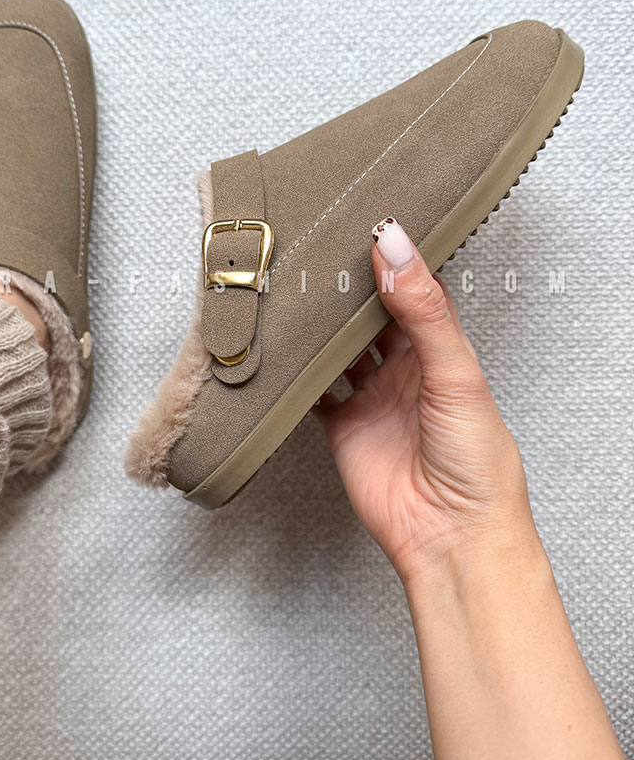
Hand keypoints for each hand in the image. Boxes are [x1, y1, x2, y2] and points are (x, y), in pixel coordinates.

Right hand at [315, 217, 538, 584]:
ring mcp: (371, 396)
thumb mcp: (455, 373)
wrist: (449, 536)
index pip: (414, 289)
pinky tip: (282, 350)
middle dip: (348, 287)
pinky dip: (297, 372)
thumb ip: (422, 310)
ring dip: (320, 325)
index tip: (367, 223)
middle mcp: (404, 369)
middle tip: (319, 251)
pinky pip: (313, 390)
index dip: (393, 258)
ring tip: (296, 289)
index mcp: (440, 350)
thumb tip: (395, 248)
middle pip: (370, 316)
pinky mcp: (342, 425)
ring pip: (339, 348)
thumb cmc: (476, 461)